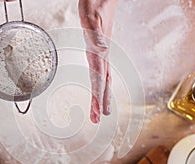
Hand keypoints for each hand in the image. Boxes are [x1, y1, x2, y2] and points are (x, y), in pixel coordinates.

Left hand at [78, 0, 117, 122]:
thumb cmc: (97, 3)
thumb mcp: (92, 16)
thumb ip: (96, 33)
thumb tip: (101, 50)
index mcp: (99, 50)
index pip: (99, 78)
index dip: (98, 96)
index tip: (98, 112)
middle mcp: (101, 54)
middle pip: (102, 83)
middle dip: (99, 102)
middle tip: (96, 120)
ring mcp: (101, 52)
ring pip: (102, 78)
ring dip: (100, 95)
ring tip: (98, 111)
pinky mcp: (99, 48)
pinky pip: (100, 70)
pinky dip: (99, 83)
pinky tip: (100, 87)